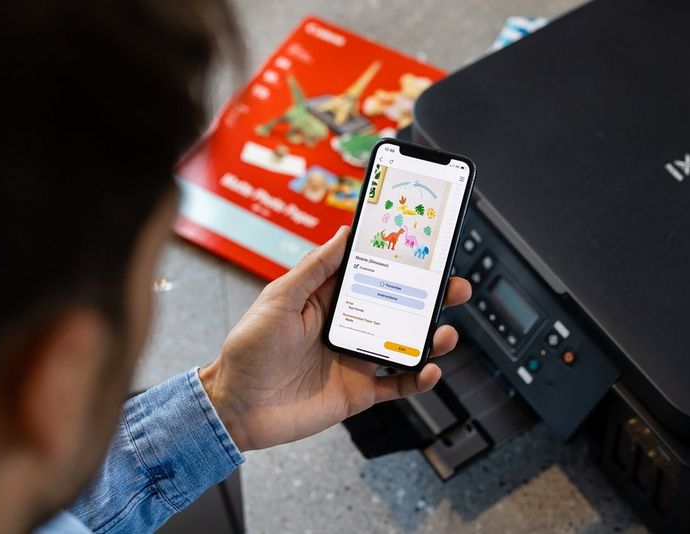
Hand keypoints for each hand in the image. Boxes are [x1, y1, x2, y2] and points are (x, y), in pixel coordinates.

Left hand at [199, 226, 471, 450]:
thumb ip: (316, 267)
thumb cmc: (248, 350)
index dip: (400, 262)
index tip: (425, 248)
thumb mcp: (280, 298)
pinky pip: (397, 385)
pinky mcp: (359, 392)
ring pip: (405, 345)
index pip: (374, 275)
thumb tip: (345, 232)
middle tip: (455, 287)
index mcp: (330, 300)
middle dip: (430, 297)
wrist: (235, 408)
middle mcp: (348, 327)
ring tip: (444, 333)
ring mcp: (356, 359)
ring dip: (430, 338)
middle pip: (399, 308)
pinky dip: (418, 380)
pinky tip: (430, 370)